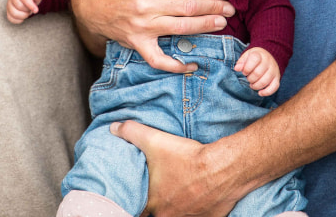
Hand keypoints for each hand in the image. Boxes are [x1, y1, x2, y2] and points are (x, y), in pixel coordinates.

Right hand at [6, 0, 46, 23]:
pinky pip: (11, 18)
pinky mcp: (8, 11)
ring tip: (27, 11)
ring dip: (23, 15)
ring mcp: (9, 3)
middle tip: (31, 7)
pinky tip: (23, 16)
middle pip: (19, 6)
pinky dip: (18, 20)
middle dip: (28, 9)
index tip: (36, 10)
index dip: (30, 5)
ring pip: (14, 13)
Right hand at [70, 0, 234, 73]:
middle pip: (188, 8)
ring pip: (180, 29)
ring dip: (205, 27)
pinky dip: (176, 66)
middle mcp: (145, 6)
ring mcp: (142, 28)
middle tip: (230, 7)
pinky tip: (193, 65)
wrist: (88, 3)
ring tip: (223, 22)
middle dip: (214, 7)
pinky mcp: (137, 44)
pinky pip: (159, 60)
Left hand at [110, 121, 237, 216]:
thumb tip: (114, 128)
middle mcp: (170, 216)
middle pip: (158, 214)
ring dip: (176, 205)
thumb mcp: (154, 140)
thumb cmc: (187, 158)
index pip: (138, 211)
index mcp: (154, 205)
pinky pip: (198, 215)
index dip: (136, 203)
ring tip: (179, 190)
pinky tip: (197, 195)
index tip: (137, 196)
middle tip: (158, 190)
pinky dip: (195, 207)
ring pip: (178, 214)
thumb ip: (131, 132)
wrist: (221, 168)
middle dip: (156, 204)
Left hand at [234, 47, 279, 95]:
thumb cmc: (255, 57)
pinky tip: (260, 93)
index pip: (254, 60)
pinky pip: (274, 87)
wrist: (269, 56)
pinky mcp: (277, 78)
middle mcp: (268, 62)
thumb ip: (241, 62)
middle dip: (250, 79)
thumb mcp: (247, 55)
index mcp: (259, 54)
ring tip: (252, 85)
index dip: (247, 68)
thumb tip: (236, 69)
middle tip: (248, 78)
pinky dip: (266, 92)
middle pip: (258, 73)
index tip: (244, 72)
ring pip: (265, 81)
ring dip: (256, 86)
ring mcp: (274, 70)